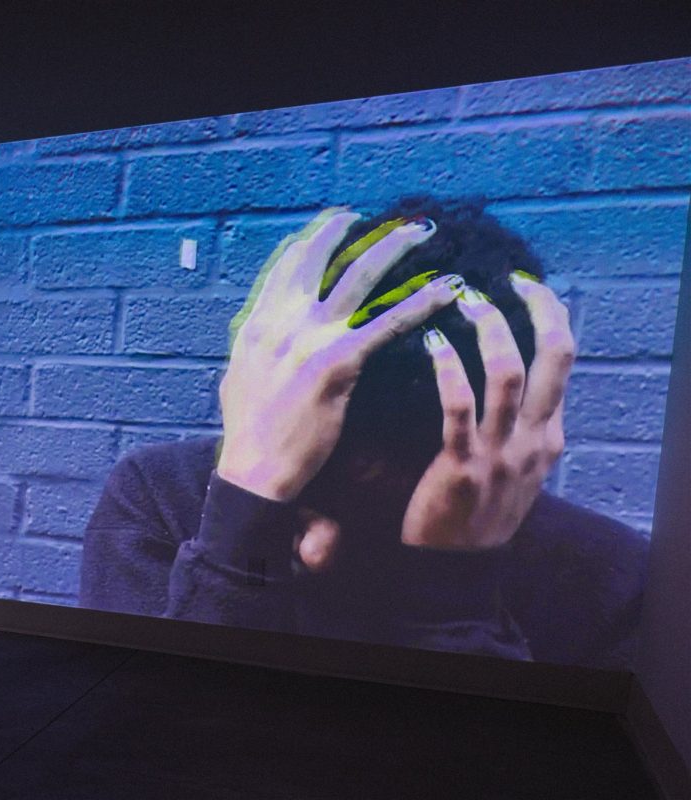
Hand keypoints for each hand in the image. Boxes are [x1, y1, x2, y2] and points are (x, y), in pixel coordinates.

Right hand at [217, 208, 463, 501]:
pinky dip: (420, 302)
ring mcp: (310, 339)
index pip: (286, 266)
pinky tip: (447, 290)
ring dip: (394, 249)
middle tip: (379, 217)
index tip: (338, 222)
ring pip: (358, 278)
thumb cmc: (247, 434)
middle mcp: (282, 321)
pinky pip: (388, 323)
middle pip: (320, 258)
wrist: (254, 470)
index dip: (314, 239)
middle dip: (352, 230)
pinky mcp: (338, 363)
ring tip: (424, 231)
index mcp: (258, 324)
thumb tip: (258, 334)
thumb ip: (255, 348)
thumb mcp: (239, 379)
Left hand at [401, 274, 572, 549]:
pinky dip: (449, 369)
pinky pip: (460, 408)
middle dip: (537, 310)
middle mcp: (535, 439)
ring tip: (466, 300)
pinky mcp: (462, 466)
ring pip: (509, 374)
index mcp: (550, 435)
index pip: (564, 362)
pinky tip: (432, 344)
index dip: (551, 317)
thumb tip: (516, 377)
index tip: (527, 287)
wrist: (456, 569)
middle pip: (554, 358)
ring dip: (490, 329)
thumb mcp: (518, 468)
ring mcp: (502, 453)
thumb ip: (522, 426)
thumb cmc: (478, 511)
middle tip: (507, 280)